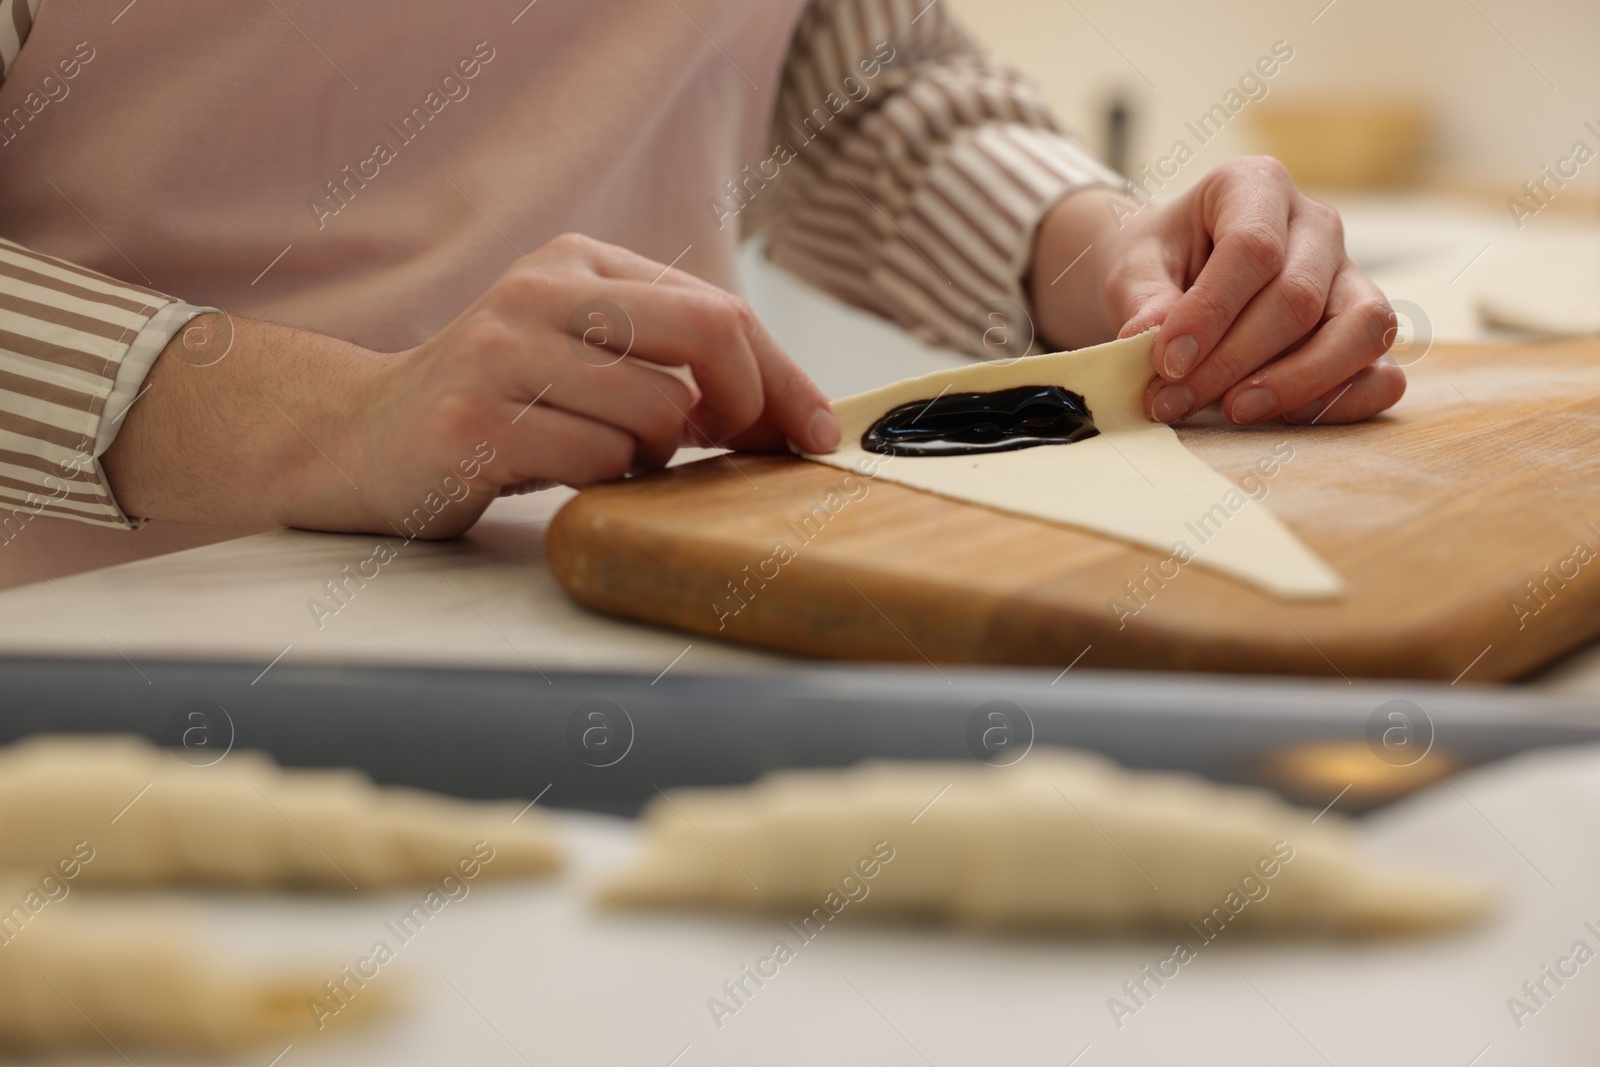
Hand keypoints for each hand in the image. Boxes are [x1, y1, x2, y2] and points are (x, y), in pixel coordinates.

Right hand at [104, 233, 838, 535]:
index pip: (719, 310)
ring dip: (657, 457)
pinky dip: (604, 483)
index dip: (783, 378)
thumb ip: (668, 362)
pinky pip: (598, 461)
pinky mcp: (474, 422)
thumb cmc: (496, 405)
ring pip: (659, 412)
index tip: (816, 433)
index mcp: (578, 264)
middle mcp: (540, 292)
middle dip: (749, 406)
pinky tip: (560, 474)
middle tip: (735, 447)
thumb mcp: (580, 355)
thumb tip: (788, 411)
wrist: (355, 437)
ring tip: (608, 458)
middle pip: (709, 335)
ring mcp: (502, 353)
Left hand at [1028, 157, 1403, 426]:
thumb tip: (1148, 335)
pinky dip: (1343, 402)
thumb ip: (1142, 299)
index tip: (1165, 362)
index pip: (1253, 246)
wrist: (1174, 272)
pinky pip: (1383, 372)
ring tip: (1234, 411)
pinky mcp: (1362, 330)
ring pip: (1361, 329)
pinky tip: (1283, 418)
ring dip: (1297, 382)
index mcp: (1256, 186)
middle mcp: (1316, 224)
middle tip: (1175, 401)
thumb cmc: (1157, 263)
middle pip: (1298, 297)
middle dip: (1233, 361)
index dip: (1210, 312)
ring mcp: (1349, 276)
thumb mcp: (1132, 268)